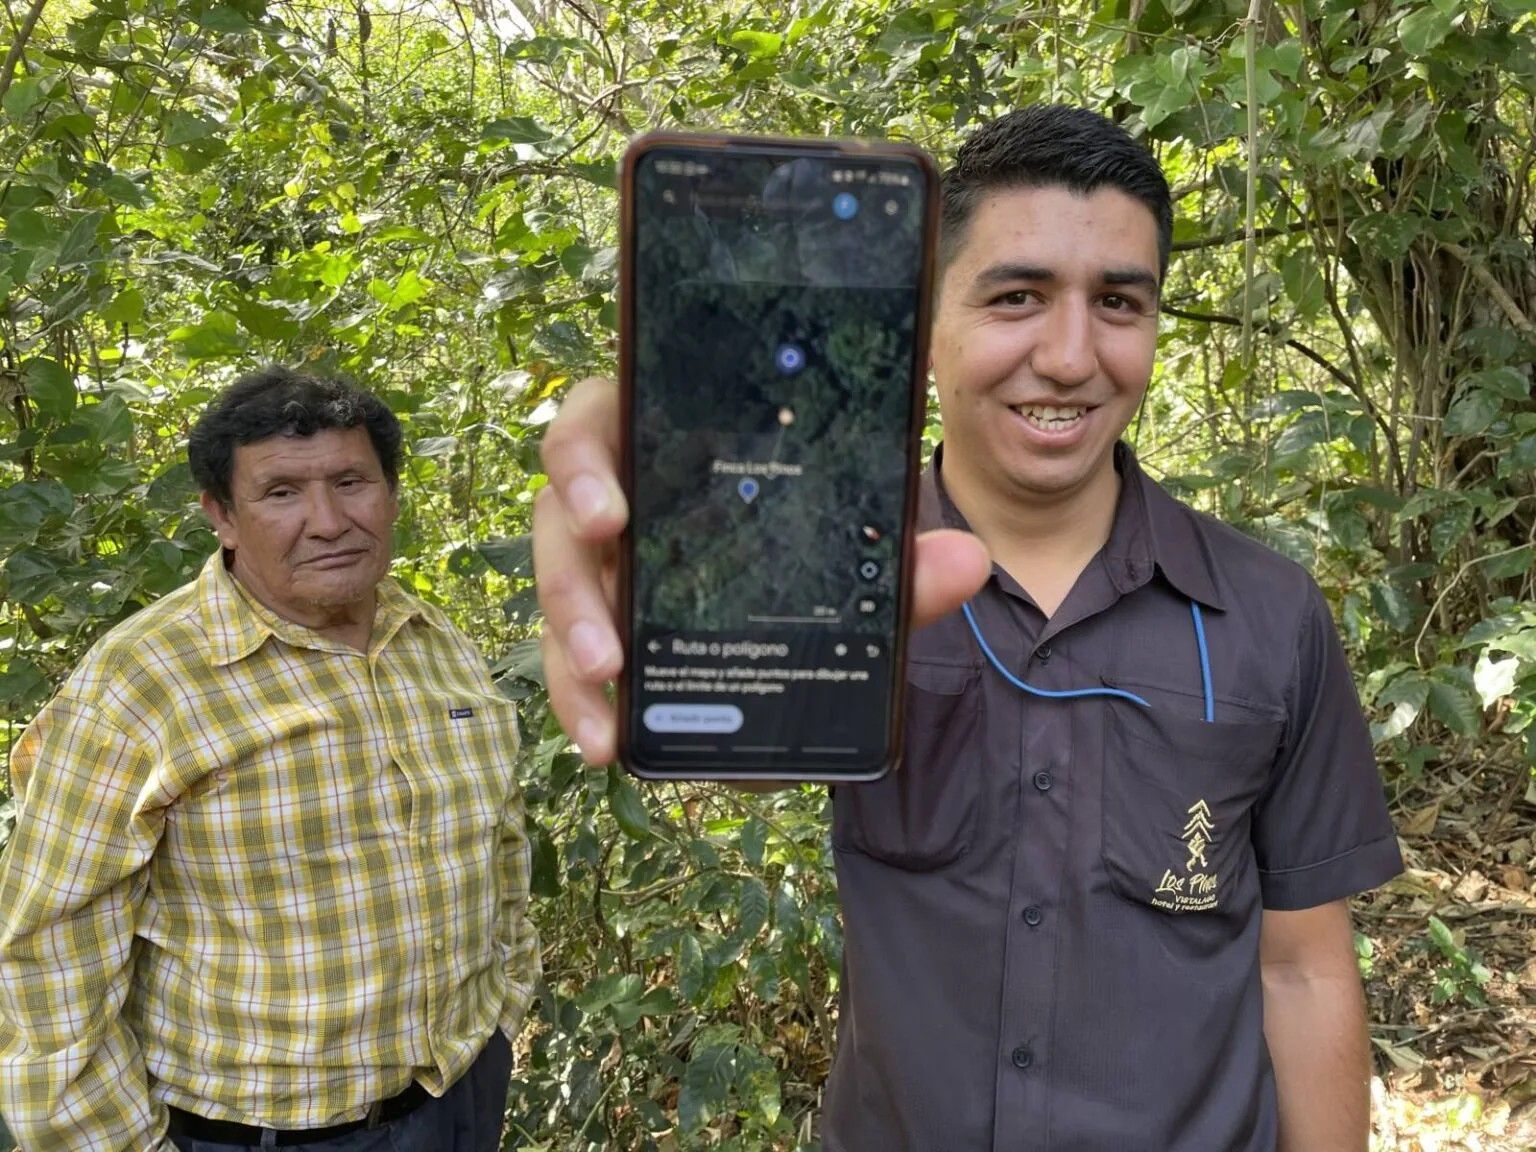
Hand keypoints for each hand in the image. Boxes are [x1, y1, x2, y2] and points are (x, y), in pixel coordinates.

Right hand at [532, 376, 990, 764]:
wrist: (804, 570)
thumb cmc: (806, 526)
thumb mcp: (848, 536)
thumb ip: (898, 551)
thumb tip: (962, 561)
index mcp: (660, 439)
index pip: (593, 423)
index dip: (581, 464)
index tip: (608, 516)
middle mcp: (614, 496)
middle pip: (557, 525)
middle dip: (570, 586)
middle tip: (610, 646)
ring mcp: (601, 564)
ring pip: (560, 600)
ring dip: (572, 657)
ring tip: (608, 710)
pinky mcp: (602, 623)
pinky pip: (574, 660)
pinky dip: (588, 703)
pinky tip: (608, 745)